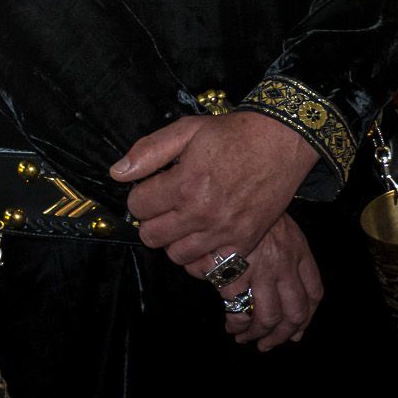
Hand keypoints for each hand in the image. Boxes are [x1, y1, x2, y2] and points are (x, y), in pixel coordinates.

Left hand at [114, 112, 317, 263]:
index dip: (138, 196)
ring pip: (177, 255)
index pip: (138, 206)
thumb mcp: (185, 130)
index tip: (149, 189)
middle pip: (152, 236)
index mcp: (184, 184)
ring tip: (181, 222)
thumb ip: (148, 152)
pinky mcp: (245, 243)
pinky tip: (201, 238)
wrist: (280, 143)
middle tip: (161, 208)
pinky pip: (211, 268)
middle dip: (150, 221)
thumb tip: (117, 173)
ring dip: (173, 240)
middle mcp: (202, 213)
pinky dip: (200, 257)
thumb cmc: (231, 134)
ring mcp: (225, 232)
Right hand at [196, 213, 322, 350]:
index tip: (294, 332)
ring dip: (256, 333)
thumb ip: (291, 253)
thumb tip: (292, 289)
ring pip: (266, 315)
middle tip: (266, 345)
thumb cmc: (253, 203)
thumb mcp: (282, 223)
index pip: (313, 294)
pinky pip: (236, 304)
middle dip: (279, 335)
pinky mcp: (233, 268)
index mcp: (298, 252)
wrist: (231, 184)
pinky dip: (234, 319)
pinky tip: (229, 321)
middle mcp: (283, 265)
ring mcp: (259, 269)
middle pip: (292, 313)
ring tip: (243, 337)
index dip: (305, 319)